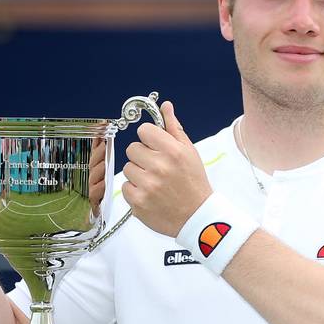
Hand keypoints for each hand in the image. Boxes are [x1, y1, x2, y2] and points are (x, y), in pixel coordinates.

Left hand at [121, 100, 211, 237]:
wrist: (197, 217)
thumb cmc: (193, 183)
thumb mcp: (189, 152)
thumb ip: (174, 128)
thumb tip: (165, 106)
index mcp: (173, 151)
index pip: (144, 131)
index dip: (149, 139)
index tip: (156, 148)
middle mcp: (159, 167)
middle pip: (132, 149)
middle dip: (143, 157)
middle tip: (157, 168)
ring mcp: (147, 185)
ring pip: (128, 168)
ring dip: (138, 175)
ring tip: (155, 183)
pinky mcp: (138, 202)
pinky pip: (125, 187)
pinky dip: (136, 191)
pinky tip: (151, 195)